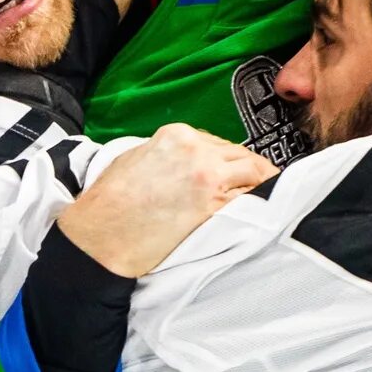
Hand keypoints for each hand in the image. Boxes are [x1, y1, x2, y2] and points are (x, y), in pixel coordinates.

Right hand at [56, 123, 274, 275]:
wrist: (100, 236)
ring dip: (262, 183)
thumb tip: (184, 163)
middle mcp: (196, 150)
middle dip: (250, 170)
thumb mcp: (135, 159)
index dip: (228, 160)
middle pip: (239, 154)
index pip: (216, 142)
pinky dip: (261, 203)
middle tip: (260, 184)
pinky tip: (267, 210)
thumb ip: (167, 155)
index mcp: (176, 135)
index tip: (233, 172)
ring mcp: (208, 176)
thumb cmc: (109, 203)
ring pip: (253, 172)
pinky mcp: (214, 205)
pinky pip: (251, 199)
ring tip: (270, 195)